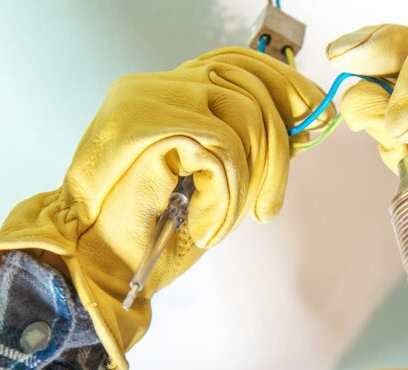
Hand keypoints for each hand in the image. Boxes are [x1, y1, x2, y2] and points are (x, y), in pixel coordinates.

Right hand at [0, 49, 330, 369]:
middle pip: (248, 85)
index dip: (281, 86)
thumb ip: (240, 146)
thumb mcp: (207, 181)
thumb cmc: (145, 234)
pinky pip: (224, 153)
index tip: (314, 116)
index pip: (235, 63)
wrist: (92, 267)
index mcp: (162, 92)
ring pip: (243, 119)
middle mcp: (153, 87)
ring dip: (246, 185)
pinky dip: (224, 199)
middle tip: (268, 206)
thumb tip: (299, 128)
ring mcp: (150, 102)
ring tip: (220, 224)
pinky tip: (203, 225)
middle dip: (276, 149)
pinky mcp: (153, 129)